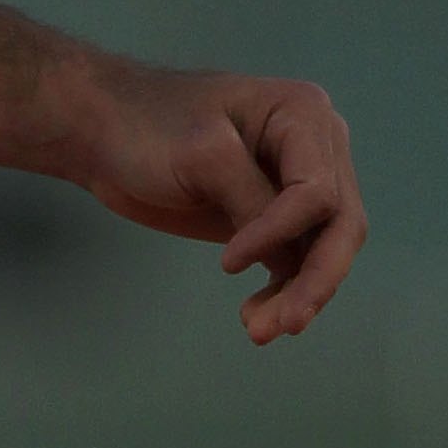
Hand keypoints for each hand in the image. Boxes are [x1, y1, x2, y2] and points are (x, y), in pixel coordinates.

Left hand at [68, 57, 366, 343]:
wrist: (106, 135)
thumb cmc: (148, 128)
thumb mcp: (201, 155)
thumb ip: (250, 200)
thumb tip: (291, 259)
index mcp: (303, 114)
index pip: (319, 190)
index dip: (281, 233)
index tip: (227, 264)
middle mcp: (315, 146)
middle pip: (340, 224)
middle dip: (315, 279)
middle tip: (285, 326)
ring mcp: (297, 183)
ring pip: (322, 249)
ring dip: (298, 294)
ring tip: (257, 332)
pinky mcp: (273, 217)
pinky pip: (295, 260)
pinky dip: (281, 291)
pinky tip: (256, 319)